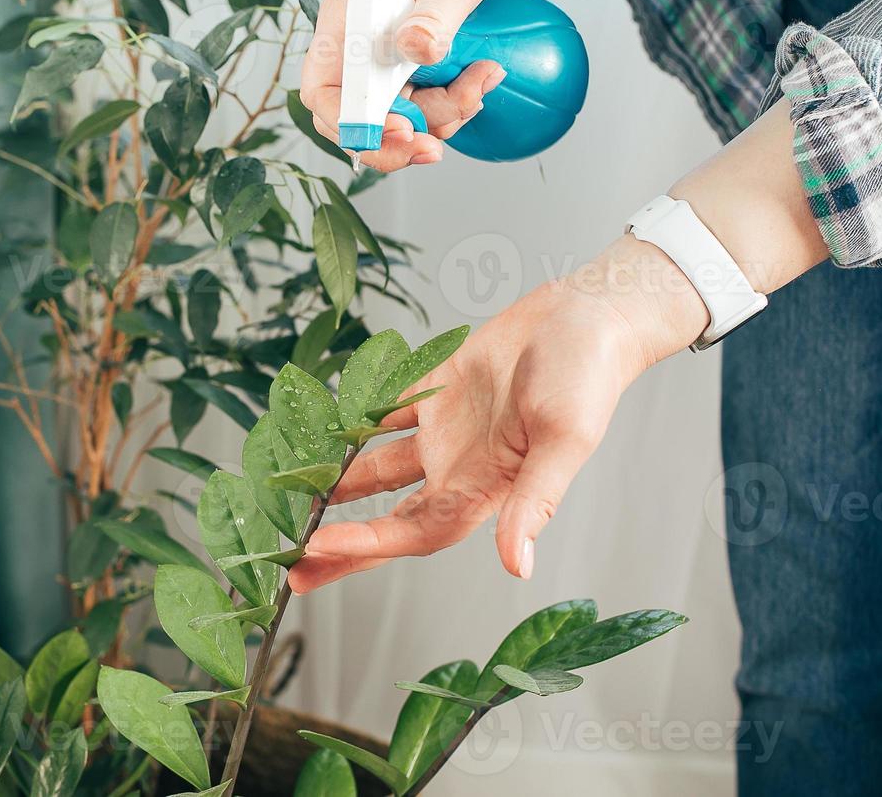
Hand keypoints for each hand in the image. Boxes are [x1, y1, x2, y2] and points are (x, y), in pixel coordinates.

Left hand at [290, 236, 709, 592]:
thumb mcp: (565, 441)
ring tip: (290, 496)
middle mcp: (459, 466)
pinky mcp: (437, 386)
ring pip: (378, 466)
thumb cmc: (589, 378)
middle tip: (290, 559)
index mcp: (486, 487)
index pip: (415, 531)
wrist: (591, 313)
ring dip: (337, 481)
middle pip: (390, 516)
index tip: (316, 549)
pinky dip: (352, 418)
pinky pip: (384, 409)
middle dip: (343, 540)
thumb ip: (535, 503)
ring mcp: (445, 427)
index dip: (366, 545)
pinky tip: (315, 425)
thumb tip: (515, 567)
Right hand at [299, 0, 509, 171]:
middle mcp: (353, 42)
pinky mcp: (402, 64)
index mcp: (346, 16)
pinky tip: (479, 80)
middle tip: (436, 149)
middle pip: (353, 115)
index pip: (322, 88)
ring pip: (392, 116)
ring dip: (438, 118)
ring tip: (481, 83)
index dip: (351, 122)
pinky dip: (449, 105)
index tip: (398, 131)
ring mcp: (377, 56)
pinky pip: (417, 104)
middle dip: (394, 141)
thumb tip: (412, 51)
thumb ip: (432, 16)